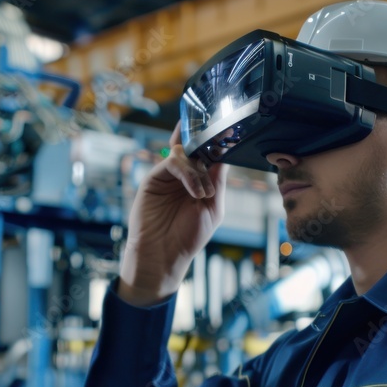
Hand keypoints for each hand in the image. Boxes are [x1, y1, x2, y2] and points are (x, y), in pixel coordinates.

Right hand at [118, 122, 228, 305]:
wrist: (163, 255)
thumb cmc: (188, 237)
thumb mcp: (212, 209)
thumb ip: (217, 181)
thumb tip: (224, 155)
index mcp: (200, 181)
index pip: (209, 155)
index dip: (219, 143)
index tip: (232, 131)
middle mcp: (184, 175)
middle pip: (195, 147)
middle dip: (208, 145)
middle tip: (221, 140)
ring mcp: (168, 176)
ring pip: (185, 154)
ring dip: (198, 171)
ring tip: (204, 195)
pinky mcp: (154, 178)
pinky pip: (173, 163)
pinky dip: (188, 174)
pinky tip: (196, 193)